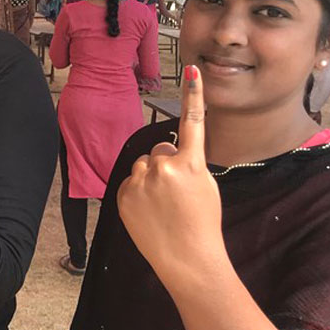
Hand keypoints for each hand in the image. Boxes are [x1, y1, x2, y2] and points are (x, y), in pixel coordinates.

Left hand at [117, 65, 225, 287]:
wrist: (187, 258)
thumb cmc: (203, 224)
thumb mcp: (206, 187)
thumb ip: (189, 164)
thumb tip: (171, 154)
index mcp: (191, 163)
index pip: (193, 121)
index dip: (193, 94)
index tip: (191, 71)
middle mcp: (163, 167)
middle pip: (161, 150)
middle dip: (167, 165)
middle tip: (177, 194)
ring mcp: (140, 181)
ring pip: (144, 166)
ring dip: (150, 178)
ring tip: (162, 206)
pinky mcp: (122, 194)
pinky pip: (130, 181)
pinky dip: (137, 192)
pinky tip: (149, 212)